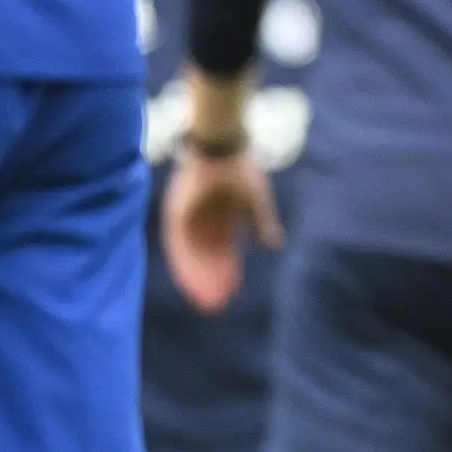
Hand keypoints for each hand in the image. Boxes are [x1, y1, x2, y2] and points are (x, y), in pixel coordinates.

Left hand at [162, 146, 280, 312]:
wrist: (222, 148)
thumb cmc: (241, 168)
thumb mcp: (257, 202)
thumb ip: (263, 225)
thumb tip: (275, 247)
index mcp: (222, 218)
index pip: (222, 252)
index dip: (226, 272)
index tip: (231, 291)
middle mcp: (203, 222)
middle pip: (205, 258)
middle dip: (211, 280)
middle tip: (216, 304)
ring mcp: (188, 218)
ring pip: (191, 256)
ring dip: (197, 278)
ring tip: (204, 298)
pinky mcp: (177, 214)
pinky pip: (178, 246)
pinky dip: (185, 264)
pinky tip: (192, 280)